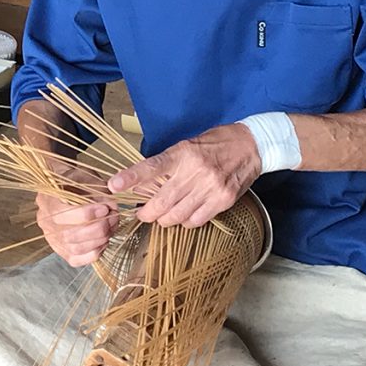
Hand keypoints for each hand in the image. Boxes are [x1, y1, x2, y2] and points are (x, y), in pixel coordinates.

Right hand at [36, 164, 118, 266]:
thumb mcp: (87, 178)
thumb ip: (99, 192)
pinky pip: (76, 259)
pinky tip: (103, 241)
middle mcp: (45, 221)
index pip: (63, 214)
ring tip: (111, 228)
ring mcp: (51, 238)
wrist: (67, 185)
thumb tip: (112, 207)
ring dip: (98, 241)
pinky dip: (93, 253)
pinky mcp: (61, 249)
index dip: (87, 214)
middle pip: (69, 235)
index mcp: (47, 200)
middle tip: (112, 218)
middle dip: (97, 229)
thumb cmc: (77, 180)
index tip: (104, 208)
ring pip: (74, 248)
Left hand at [108, 124, 260, 227]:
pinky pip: (195, 220)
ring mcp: (210, 188)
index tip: (114, 185)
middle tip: (142, 213)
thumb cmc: (214, 144)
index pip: (152, 167)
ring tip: (164, 214)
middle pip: (161, 202)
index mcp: (183, 154)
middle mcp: (196, 171)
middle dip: (147, 212)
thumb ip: (166, 165)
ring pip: (176, 216)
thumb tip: (142, 184)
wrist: (251, 146)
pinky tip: (185, 214)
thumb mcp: (186, 147)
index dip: (131, 177)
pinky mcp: (223, 201)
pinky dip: (185, 222)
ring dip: (165, 219)